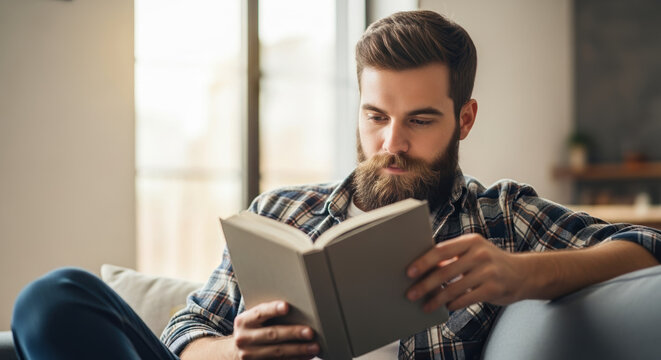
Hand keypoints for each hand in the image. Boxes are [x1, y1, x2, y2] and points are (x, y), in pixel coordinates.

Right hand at [232, 301, 319, 359]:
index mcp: (244, 321)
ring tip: (314, 347)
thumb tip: (299, 310)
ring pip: (277, 352)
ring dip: (298, 350)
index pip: (259, 313)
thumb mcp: (254, 321)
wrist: (237, 352)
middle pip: (271, 335)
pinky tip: (307, 357)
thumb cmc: (254, 330)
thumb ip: (269, 315)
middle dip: (292, 333)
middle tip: (310, 332)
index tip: (287, 306)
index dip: (273, 309)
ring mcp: (249, 355)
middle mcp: (244, 338)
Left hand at [406, 234, 526, 311]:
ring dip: (436, 299)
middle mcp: (479, 254)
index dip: (423, 261)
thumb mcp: (473, 252)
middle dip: (425, 284)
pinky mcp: (494, 289)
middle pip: (445, 271)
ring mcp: (488, 271)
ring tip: (425, 306)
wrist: (523, 274)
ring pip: (454, 288)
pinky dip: (454, 304)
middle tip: (411, 294)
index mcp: (470, 241)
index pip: (441, 250)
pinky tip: (446, 307)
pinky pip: (467, 299)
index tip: (409, 272)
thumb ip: (451, 257)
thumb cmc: (490, 262)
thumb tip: (422, 268)